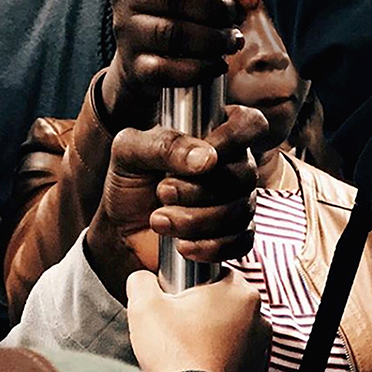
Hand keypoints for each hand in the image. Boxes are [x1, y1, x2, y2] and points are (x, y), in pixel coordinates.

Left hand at [85, 104, 265, 302]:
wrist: (121, 231)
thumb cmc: (129, 184)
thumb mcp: (130, 152)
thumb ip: (164, 145)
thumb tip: (207, 159)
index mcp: (212, 134)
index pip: (250, 124)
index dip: (235, 138)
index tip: (206, 157)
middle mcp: (232, 166)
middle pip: (244, 175)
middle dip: (200, 189)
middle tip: (162, 191)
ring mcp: (237, 202)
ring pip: (240, 211)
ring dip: (197, 220)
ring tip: (159, 220)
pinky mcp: (233, 236)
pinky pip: (240, 243)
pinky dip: (210, 247)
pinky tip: (182, 245)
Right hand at [101, 0, 255, 129]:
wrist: (142, 59)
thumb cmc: (176, 13)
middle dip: (214, 7)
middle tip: (230, 17)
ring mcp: (127, 32)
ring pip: (173, 34)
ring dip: (212, 40)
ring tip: (230, 42)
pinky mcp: (135, 67)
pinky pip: (168, 70)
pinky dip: (200, 69)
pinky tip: (217, 65)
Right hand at [126, 268, 270, 371]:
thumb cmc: (174, 354)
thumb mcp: (145, 306)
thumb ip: (141, 280)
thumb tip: (142, 280)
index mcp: (239, 292)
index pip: (213, 274)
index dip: (189, 286)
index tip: (175, 303)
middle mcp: (258, 318)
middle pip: (222, 305)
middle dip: (200, 313)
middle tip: (176, 329)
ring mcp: (260, 350)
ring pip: (229, 333)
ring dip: (211, 338)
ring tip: (185, 352)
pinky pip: (233, 362)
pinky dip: (218, 364)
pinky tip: (197, 369)